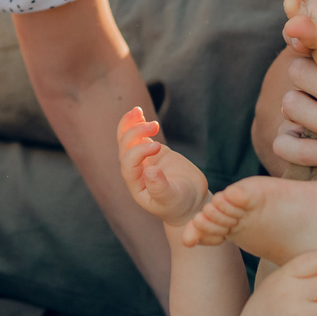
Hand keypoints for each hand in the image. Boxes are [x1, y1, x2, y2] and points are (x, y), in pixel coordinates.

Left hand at [117, 106, 209, 224]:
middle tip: (155, 125)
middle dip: (135, 133)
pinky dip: (137, 124)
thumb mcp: (172, 198)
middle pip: (125, 148)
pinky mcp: (152, 151)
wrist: (190, 201)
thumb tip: (150, 171)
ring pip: (127, 139)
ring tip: (138, 111)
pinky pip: (139, 136)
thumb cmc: (180, 204)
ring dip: (130, 124)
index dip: (138, 152)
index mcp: (136, 184)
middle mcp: (135, 171)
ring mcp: (143, 160)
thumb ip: (160, 187)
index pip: (128, 164)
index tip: (158, 146)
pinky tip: (139, 113)